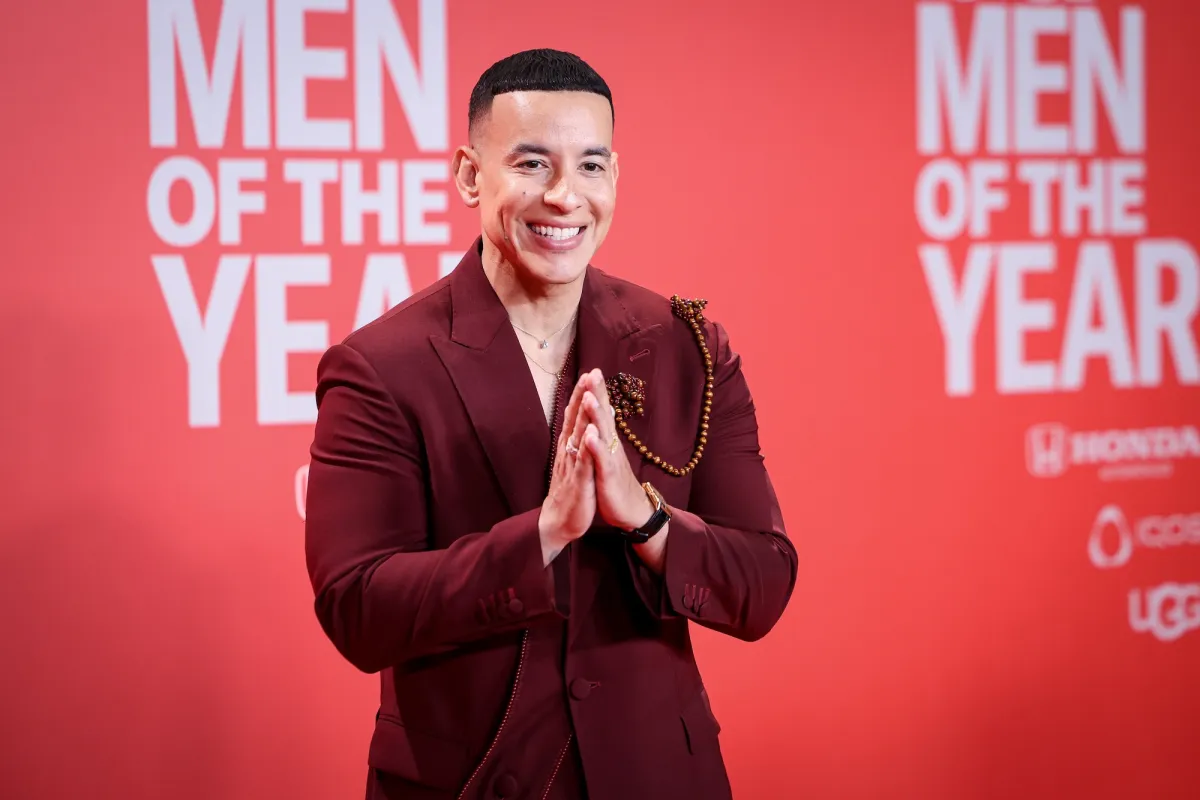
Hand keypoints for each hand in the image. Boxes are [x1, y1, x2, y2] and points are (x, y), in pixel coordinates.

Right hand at [538, 374, 597, 564]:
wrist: (559, 522)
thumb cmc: (570, 491)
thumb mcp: (575, 462)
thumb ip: (578, 443)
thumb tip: (583, 423)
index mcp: (570, 447)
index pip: (575, 416)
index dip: (582, 395)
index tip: (590, 374)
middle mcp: (569, 452)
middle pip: (576, 419)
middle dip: (583, 396)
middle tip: (591, 373)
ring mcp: (573, 465)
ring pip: (579, 436)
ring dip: (583, 414)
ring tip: (589, 393)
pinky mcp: (579, 482)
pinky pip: (584, 462)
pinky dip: (587, 446)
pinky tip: (591, 432)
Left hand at [578, 369, 655, 531]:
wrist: (631, 511)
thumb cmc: (616, 482)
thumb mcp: (608, 455)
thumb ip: (605, 435)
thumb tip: (604, 414)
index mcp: (608, 441)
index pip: (602, 411)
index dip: (598, 392)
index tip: (591, 371)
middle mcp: (611, 445)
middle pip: (605, 415)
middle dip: (599, 394)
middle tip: (594, 372)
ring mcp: (611, 459)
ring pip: (603, 434)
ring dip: (596, 415)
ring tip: (590, 397)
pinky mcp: (609, 476)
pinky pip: (602, 460)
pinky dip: (596, 447)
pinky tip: (590, 436)